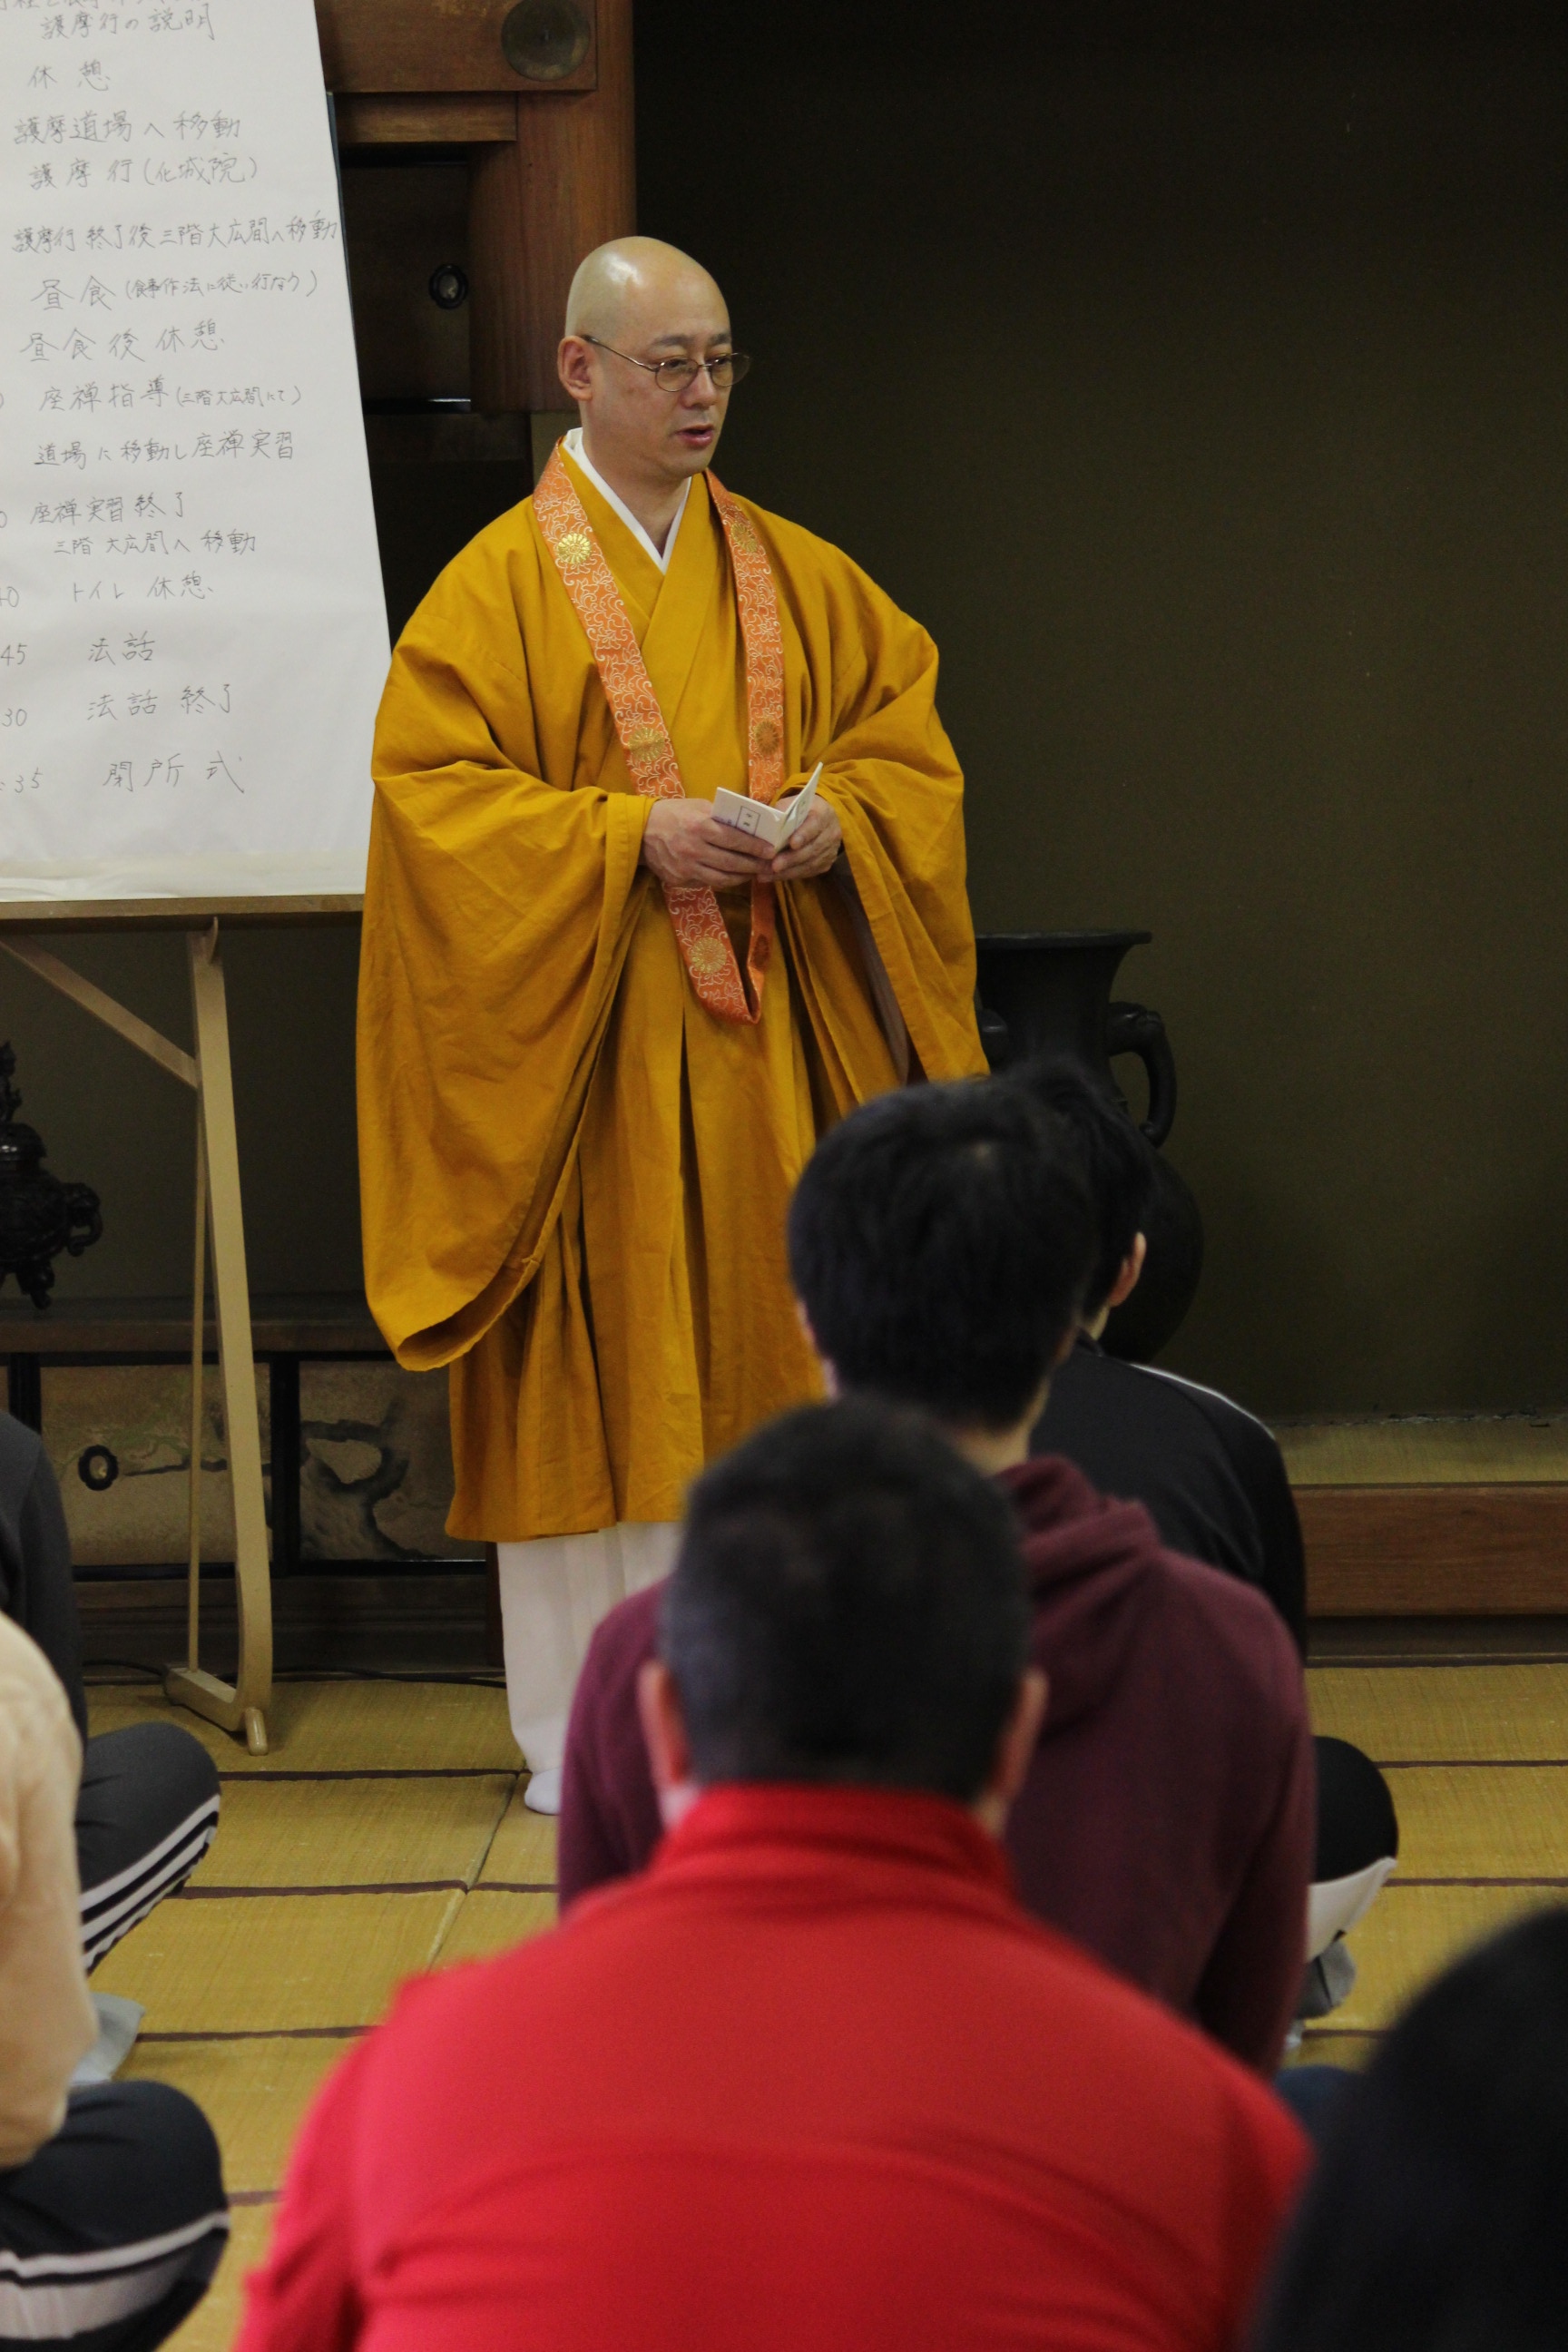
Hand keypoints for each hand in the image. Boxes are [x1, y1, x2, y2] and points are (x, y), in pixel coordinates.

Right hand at [641, 798, 773, 889]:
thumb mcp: (698, 806)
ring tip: (753, 873)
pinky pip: (707, 883)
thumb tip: (750, 825)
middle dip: (754, 865)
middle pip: (732, 863)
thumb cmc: (674, 813)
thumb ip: (722, 817)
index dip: (755, 847)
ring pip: (722, 879)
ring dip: (741, 877)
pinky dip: (723, 881)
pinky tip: (733, 877)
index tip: (771, 850)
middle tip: (768, 865)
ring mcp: (686, 868)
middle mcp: (694, 849)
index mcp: (701, 827)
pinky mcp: (679, 880)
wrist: (640, 830)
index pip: (735, 840)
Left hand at [767, 795, 841, 882]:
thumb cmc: (801, 811)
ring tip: (769, 874)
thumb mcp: (792, 804)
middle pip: (812, 849)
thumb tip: (766, 825)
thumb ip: (781, 812)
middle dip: (792, 859)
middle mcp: (831, 833)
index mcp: (824, 813)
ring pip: (810, 864)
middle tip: (774, 866)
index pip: (815, 824)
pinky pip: (809, 872)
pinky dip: (790, 875)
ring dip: (788, 871)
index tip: (792, 844)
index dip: (804, 835)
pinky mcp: (826, 863)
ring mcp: (830, 850)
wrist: (821, 820)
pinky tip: (774, 877)